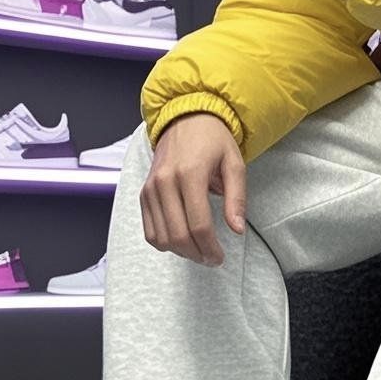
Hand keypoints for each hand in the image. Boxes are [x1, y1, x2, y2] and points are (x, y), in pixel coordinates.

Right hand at [140, 113, 245, 266]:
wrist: (185, 119)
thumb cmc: (214, 141)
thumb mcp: (234, 164)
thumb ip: (236, 198)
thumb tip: (237, 230)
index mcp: (190, 174)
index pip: (198, 224)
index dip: (210, 247)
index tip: (220, 257)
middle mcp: (165, 182)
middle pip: (178, 235)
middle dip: (197, 254)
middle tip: (212, 259)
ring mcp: (150, 189)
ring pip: (161, 237)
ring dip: (181, 252)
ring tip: (199, 252)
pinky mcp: (143, 193)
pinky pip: (148, 230)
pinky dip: (164, 243)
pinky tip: (181, 242)